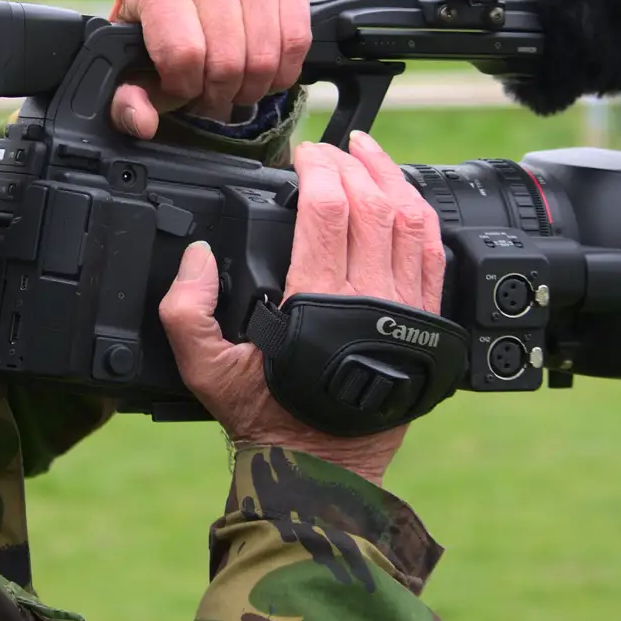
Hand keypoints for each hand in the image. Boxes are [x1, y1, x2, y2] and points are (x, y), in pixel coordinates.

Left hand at [107, 0, 310, 138]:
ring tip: (234, 83)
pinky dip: (282, 71)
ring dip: (251, 85)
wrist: (185, 0)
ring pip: (263, 54)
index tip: (181, 87)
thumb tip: (142, 122)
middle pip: (227, 58)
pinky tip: (262, 70)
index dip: (184, 87)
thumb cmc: (156, 36)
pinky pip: (296, 40)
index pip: (183, 53)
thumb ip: (126, 101)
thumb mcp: (131, 70)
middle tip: (211, 92)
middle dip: (220, 92)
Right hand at [158, 132, 444, 485]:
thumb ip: (185, 312)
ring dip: (391, 177)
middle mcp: (369, 300)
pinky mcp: (427, 323)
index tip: (302, 156)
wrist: (320, 469)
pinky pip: (434, 255)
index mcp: (318, 302)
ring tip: (369, 153)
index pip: (329, 209)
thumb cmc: (267, 417)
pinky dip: (421, 216)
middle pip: (372, 205)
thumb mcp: (204, 370)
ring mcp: (405, 310)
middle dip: (351, 164)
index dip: (316, 168)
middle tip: (328, 150)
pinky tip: (404, 197)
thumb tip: (195, 256)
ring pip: (411, 222)